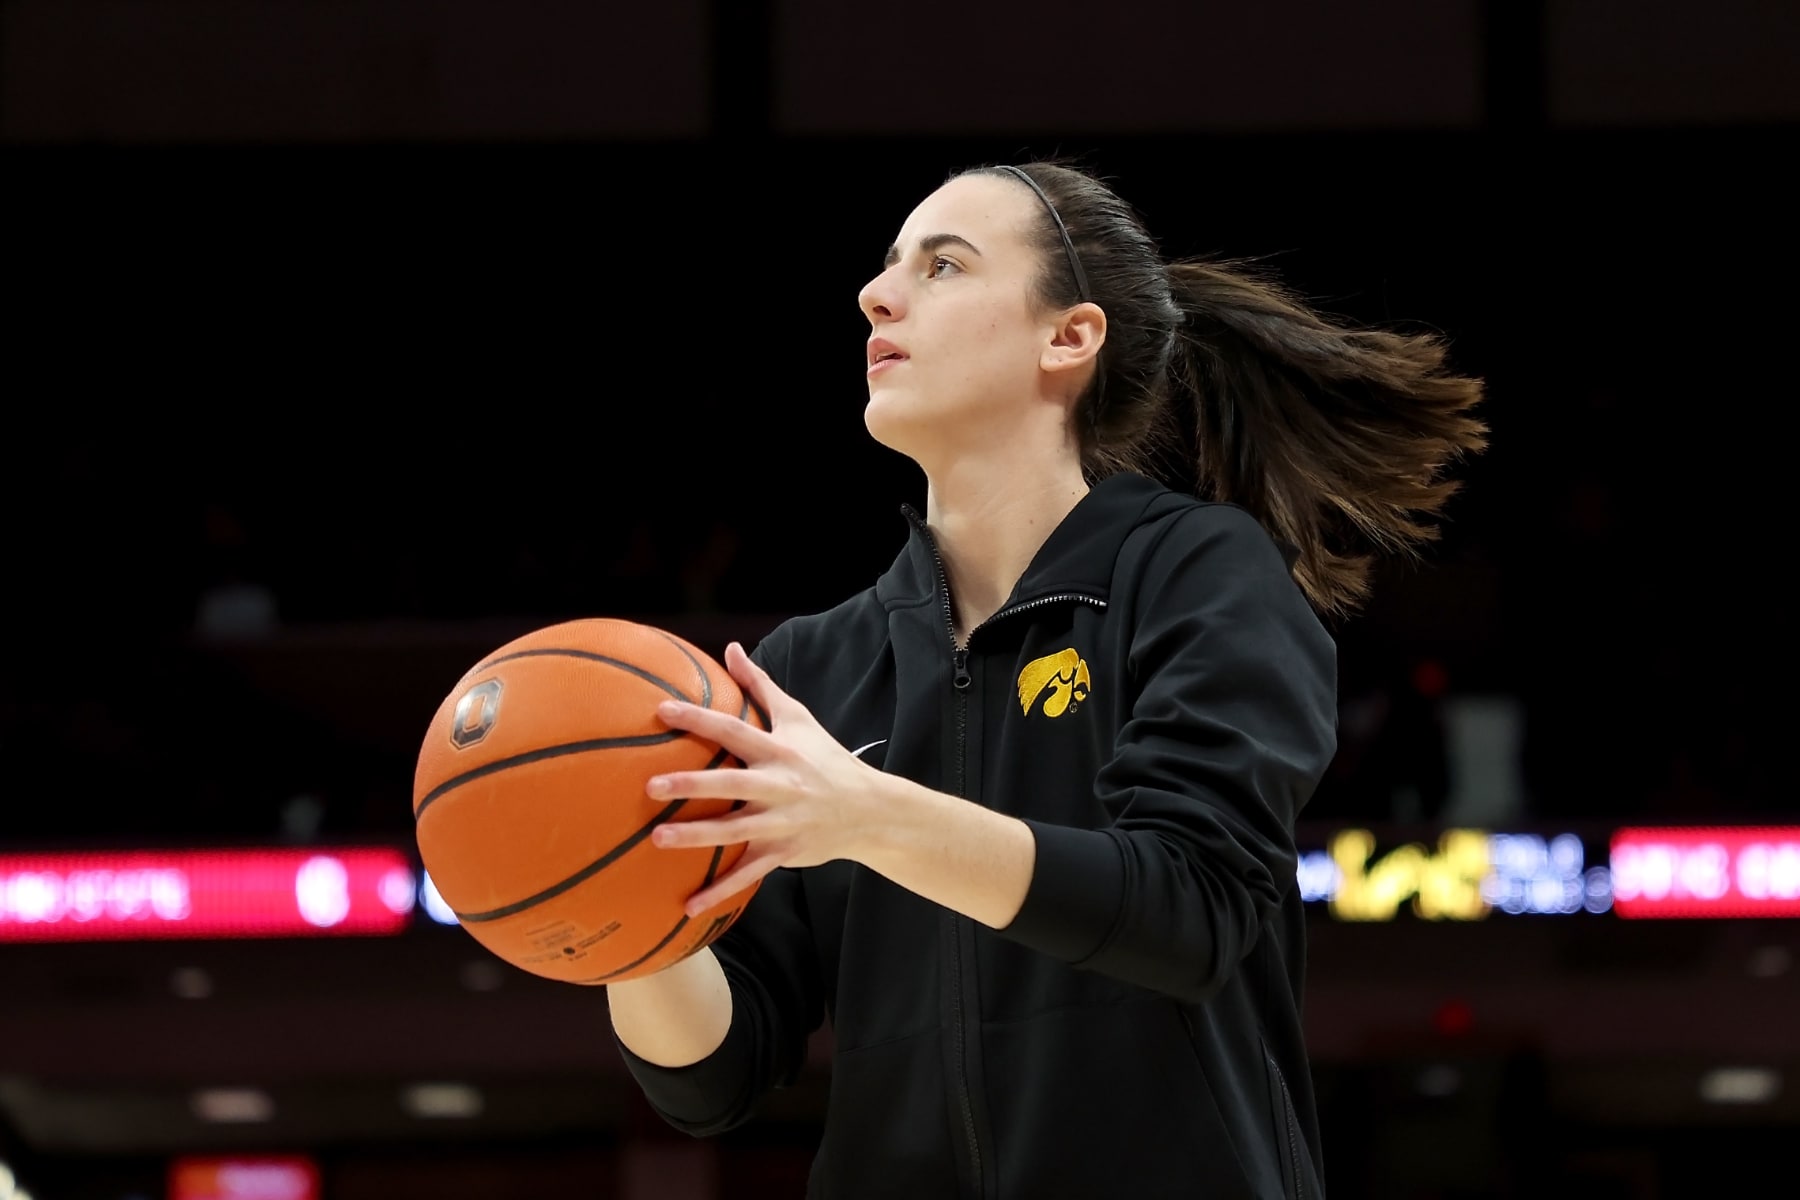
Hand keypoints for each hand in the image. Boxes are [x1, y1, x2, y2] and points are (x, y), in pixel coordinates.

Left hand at [647, 641, 886, 915]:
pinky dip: (720, 892)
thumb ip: (759, 685)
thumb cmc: (825, 758)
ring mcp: (781, 822)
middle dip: (692, 786)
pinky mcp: (783, 852)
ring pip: (735, 832)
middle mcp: (779, 786)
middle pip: (732, 785)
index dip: (699, 719)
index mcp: (778, 751)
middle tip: (651, 786)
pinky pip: (748, 875)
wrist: (869, 810)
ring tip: (657, 839)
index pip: (734, 730)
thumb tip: (731, 648)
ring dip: (696, 838)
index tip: (661, 711)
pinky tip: (688, 906)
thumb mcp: (797, 717)